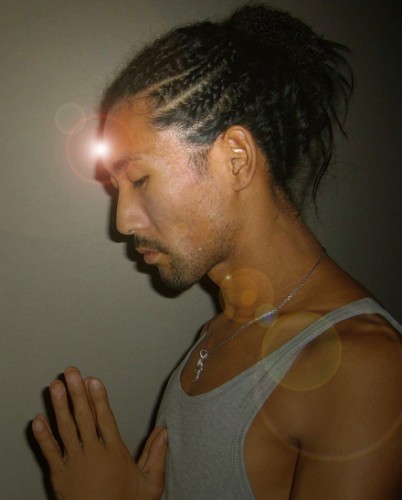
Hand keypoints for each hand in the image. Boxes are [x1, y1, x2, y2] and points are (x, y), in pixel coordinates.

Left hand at [32, 367, 166, 499]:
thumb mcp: (150, 484)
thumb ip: (157, 455)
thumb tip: (165, 431)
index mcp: (114, 453)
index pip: (105, 419)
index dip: (98, 397)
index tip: (93, 379)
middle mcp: (93, 454)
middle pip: (83, 417)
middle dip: (77, 392)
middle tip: (71, 373)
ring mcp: (74, 464)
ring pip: (65, 430)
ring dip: (59, 406)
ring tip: (55, 386)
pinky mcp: (59, 475)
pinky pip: (49, 452)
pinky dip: (42, 436)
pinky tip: (37, 419)